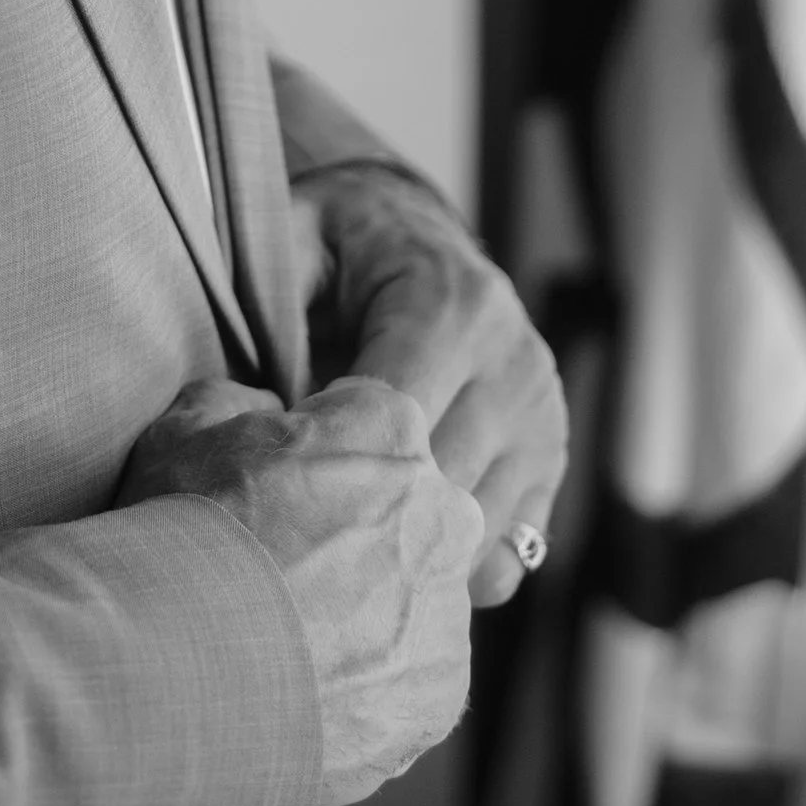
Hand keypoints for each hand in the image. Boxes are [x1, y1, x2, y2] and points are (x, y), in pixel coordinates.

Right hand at [121, 376, 481, 805]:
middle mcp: (444, 511)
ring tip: (280, 646)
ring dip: (363, 618)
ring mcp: (449, 611)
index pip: (365, 423)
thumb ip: (236, 403)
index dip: (311, 456)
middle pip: (405, 515)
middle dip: (356, 536)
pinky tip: (299, 696)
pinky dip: (363, 692)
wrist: (185, 671)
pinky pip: (405, 686)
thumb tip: (262, 415)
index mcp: (390, 429)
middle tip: (278, 572)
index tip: (270, 492)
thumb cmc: (182, 534)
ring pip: (410, 606)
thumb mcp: (182, 432)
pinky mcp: (441, 696)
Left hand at [292, 163, 566, 606]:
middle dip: (363, 520)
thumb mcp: (291, 243)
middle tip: (294, 540)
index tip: (272, 484)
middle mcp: (513, 363)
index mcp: (450, 307)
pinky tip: (396, 564)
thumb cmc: (332, 249)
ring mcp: (541, 416)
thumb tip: (255, 408)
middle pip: (441, 484)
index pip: (396, 418)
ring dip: (408, 557)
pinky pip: (513, 549)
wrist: (406, 234)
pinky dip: (456, 571)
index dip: (326, 462)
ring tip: (337, 557)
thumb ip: (273, 309)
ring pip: (479, 530)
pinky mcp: (550, 459)